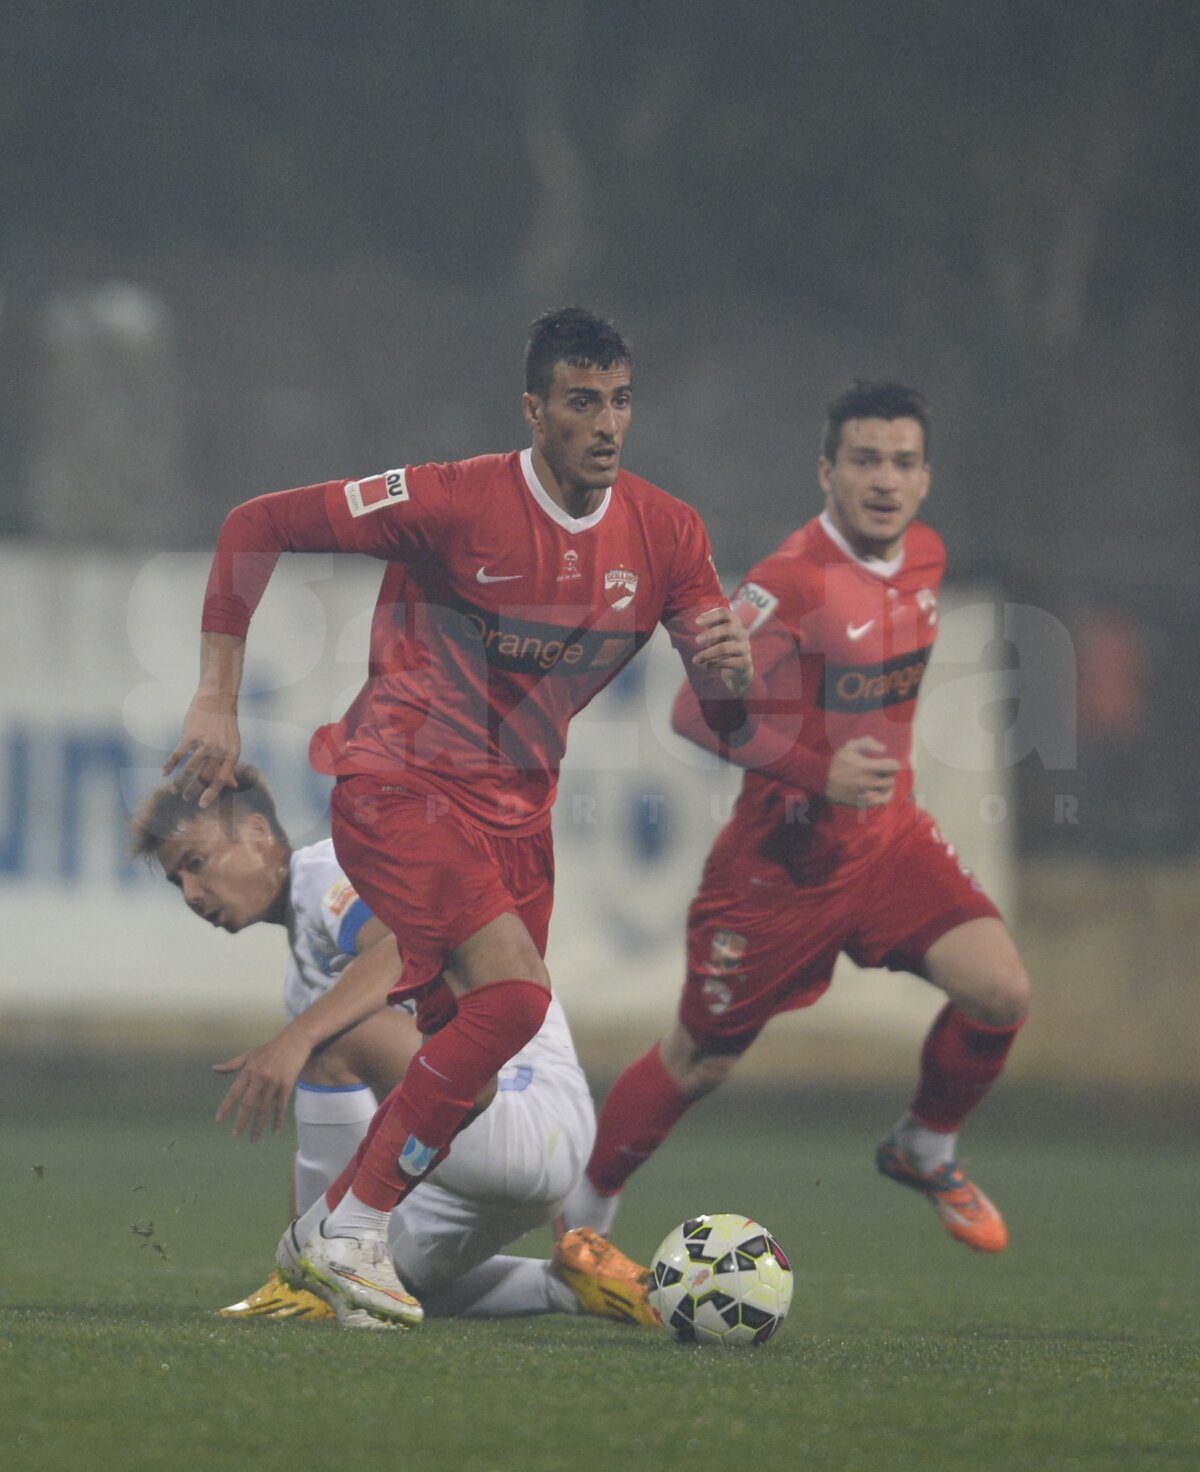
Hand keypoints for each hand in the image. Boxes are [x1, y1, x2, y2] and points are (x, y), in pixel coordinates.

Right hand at [164, 693, 241, 807]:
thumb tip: (233, 786)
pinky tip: (164, 773)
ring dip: (180, 782)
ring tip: (175, 790)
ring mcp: (205, 742)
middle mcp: (219, 750)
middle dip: (193, 790)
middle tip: (186, 797)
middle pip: (203, 777)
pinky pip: (177, 755)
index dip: (211, 794)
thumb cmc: (225, 725)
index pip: (221, 780)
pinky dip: (169, 765)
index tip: (201, 805)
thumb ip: (230, 766)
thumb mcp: (232, 745)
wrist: (217, 699)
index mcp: (232, 754)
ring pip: (189, 769)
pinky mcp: (190, 735)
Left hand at [213, 1031, 311, 1141]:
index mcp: (248, 1070)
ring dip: (258, 1126)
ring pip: (264, 1109)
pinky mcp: (287, 1085)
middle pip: (248, 1104)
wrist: (295, 1040)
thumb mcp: (249, 1054)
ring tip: (253, 1140)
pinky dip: (278, 1120)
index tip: (218, 1120)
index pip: (234, 1092)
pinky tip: (275, 1131)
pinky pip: (281, 1107)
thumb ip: (232, 1064)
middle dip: (241, 1121)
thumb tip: (214, 1068)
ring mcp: (274, 1082)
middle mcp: (260, 1078)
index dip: (226, 1106)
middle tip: (235, 1136)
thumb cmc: (270, 1048)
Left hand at [693, 607, 753, 696]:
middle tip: (697, 640)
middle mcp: (742, 633)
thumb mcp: (716, 634)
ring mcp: (745, 648)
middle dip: (710, 634)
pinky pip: (727, 662)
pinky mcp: (745, 662)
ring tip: (695, 660)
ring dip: (707, 654)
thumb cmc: (724, 646)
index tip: (697, 622)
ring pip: (725, 648)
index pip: (724, 613)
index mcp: (734, 623)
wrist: (739, 669)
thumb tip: (699, 620)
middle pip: (727, 628)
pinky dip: (713, 664)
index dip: (711, 616)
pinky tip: (704, 666)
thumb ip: (710, 626)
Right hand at [825, 735, 900, 806]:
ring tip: (882, 780)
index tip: (887, 762)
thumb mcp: (850, 746)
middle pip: (891, 778)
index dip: (892, 763)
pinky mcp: (864, 802)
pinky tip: (883, 790)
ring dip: (887, 783)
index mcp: (867, 767)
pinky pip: (884, 801)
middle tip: (882, 771)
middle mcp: (869, 781)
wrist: (823, 780)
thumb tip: (884, 749)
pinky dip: (887, 795)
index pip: (893, 766)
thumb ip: (868, 743)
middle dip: (889, 773)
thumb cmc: (838, 762)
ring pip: (888, 789)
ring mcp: (867, 793)